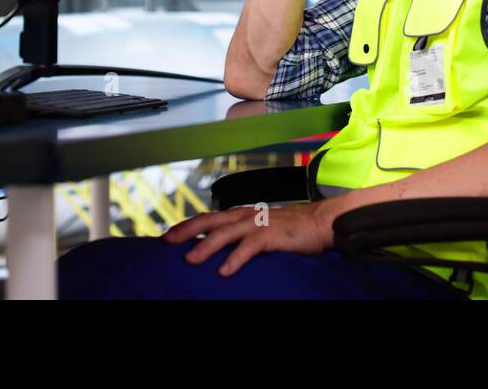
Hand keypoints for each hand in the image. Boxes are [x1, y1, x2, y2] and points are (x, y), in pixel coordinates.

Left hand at [162, 201, 335, 276]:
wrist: (321, 223)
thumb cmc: (292, 229)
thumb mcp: (262, 229)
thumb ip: (243, 235)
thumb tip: (222, 249)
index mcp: (242, 214)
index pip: (208, 218)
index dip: (187, 225)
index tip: (168, 236)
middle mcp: (246, 216)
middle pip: (209, 221)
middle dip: (186, 231)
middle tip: (166, 242)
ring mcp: (258, 224)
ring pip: (224, 234)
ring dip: (205, 247)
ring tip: (190, 260)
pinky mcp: (271, 235)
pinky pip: (249, 248)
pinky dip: (234, 259)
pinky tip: (223, 271)